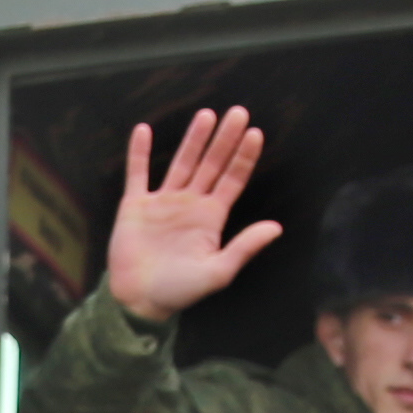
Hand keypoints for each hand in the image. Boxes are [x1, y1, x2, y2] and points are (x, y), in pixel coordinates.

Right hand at [104, 108, 284, 324]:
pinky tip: (144, 130)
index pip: (232, 180)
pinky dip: (139, 153)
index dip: (244, 157)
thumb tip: (276, 227)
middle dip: (224, 139)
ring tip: (206, 114)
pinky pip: (138, 173)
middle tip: (238, 112)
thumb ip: (245, 247)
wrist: (140, 300)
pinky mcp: (136, 206)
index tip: (255, 133)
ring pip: (181, 162)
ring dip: (193, 139)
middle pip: (211, 164)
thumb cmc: (180, 291)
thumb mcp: (218, 271)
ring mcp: (163, 202)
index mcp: (211, 218)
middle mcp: (190, 204)